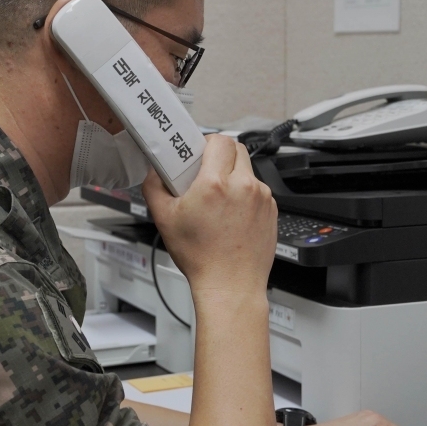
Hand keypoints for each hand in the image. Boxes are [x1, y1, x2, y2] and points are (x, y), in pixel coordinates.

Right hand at [143, 134, 276, 297]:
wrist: (231, 286)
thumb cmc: (201, 258)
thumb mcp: (164, 220)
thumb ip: (154, 187)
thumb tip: (154, 172)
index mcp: (216, 184)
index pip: (219, 140)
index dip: (207, 143)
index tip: (198, 154)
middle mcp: (244, 186)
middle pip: (237, 149)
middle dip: (221, 156)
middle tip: (206, 174)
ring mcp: (262, 198)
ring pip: (248, 170)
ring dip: (234, 176)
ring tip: (218, 200)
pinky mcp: (272, 210)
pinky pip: (258, 190)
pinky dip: (245, 195)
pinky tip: (232, 215)